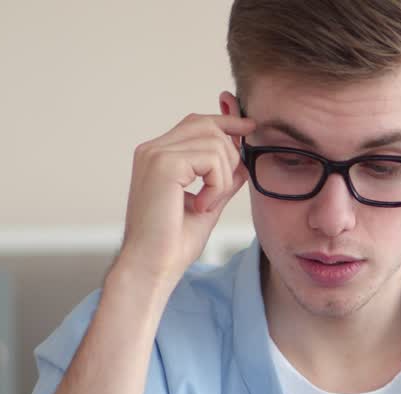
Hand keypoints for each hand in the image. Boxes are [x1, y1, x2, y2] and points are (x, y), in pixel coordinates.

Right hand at [115, 112, 256, 291]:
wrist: (151, 266)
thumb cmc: (173, 243)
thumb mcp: (208, 204)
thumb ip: (222, 179)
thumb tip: (243, 160)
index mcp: (158, 156)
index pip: (197, 123)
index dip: (226, 121)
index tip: (249, 126)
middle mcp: (153, 149)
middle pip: (208, 125)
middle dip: (230, 155)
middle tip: (222, 191)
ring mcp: (156, 153)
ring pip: (215, 143)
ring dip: (223, 178)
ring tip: (207, 205)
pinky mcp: (164, 163)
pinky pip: (211, 159)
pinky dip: (217, 185)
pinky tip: (202, 207)